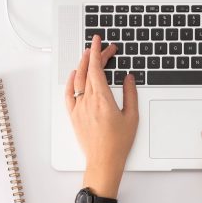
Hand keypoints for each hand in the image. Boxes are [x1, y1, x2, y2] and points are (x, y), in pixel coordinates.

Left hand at [65, 35, 138, 195]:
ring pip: (78, 80)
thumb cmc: (118, 143)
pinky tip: (75, 74)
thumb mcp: (132, 116)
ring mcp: (78, 108)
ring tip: (88, 55)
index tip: (99, 41)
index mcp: (103, 99)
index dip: (97, 52)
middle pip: (88, 71)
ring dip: (83, 65)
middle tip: (103, 48)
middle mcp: (88, 101)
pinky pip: (69, 94)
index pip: (96, 68)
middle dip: (95, 56)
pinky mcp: (73, 116)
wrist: (103, 161)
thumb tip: (128, 78)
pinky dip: (71, 81)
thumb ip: (131, 94)